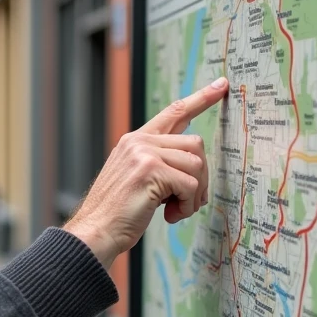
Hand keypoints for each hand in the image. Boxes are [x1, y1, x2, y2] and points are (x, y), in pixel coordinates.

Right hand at [63, 77, 228, 269]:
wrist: (96, 230)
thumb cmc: (116, 212)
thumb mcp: (135, 178)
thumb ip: (158, 163)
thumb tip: (192, 163)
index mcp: (135, 140)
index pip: (173, 111)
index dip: (200, 99)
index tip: (221, 86)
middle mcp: (139, 142)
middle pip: (195, 143)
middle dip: (200, 175)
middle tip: (189, 200)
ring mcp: (144, 154)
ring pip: (196, 164)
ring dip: (194, 193)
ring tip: (178, 210)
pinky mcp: (151, 171)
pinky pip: (190, 184)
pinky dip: (188, 204)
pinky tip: (171, 215)